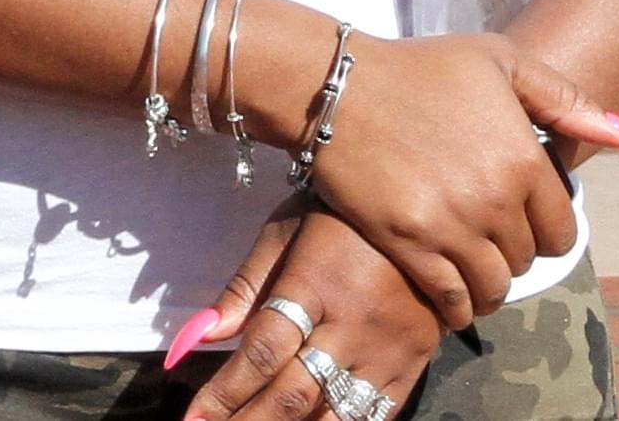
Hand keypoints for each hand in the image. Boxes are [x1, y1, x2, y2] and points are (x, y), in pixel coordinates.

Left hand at [179, 210, 443, 420]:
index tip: (194, 418)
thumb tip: (200, 335)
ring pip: (335, 413)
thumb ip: (243, 288)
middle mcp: (350, 327)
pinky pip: (377, 414)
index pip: (262, 352)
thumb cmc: (336, 217)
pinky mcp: (414, 367)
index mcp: (311, 287)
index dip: (225, 391)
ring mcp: (387, 352)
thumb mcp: (282, 234)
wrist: (424, 218)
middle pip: (294, 392)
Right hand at [295, 33, 618, 326]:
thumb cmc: (415, 67)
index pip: (562, 230)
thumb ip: (562, 98)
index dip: (545, 231)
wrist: (330, 85)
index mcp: (524, 160)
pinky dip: (456, 305)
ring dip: (487, 284)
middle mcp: (494, 199)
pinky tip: (450, 296)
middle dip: (511, 252)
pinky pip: (451, 298)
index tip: (522, 223)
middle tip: (488, 240)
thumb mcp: (496, 61)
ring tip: (470, 270)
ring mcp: (450, 225)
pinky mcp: (408, 242)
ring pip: (493, 285)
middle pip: (525, 259)